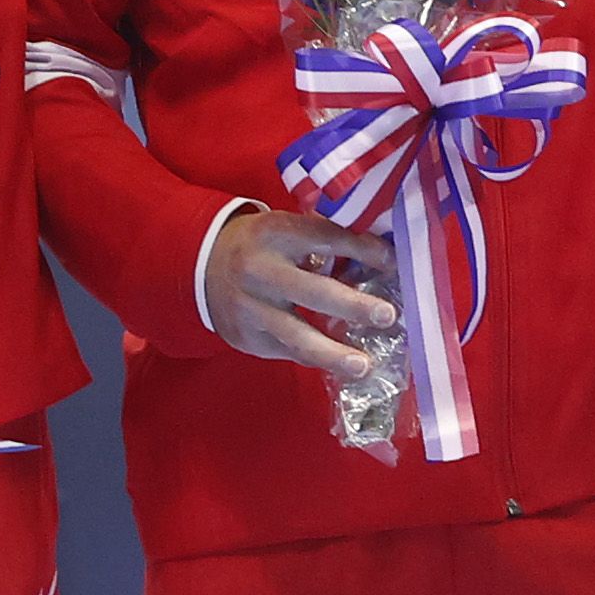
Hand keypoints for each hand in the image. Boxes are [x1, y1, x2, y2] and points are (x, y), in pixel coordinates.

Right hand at [201, 207, 400, 376]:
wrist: (201, 265)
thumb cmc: (262, 245)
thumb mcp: (284, 229)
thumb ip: (324, 239)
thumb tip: (383, 254)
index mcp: (275, 233)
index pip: (324, 238)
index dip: (361, 250)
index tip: (393, 262)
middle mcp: (259, 270)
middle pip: (312, 291)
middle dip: (353, 306)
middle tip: (387, 316)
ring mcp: (250, 308)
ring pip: (296, 335)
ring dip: (333, 353)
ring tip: (364, 365)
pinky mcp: (245, 337)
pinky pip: (287, 350)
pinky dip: (316, 358)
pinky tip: (340, 365)